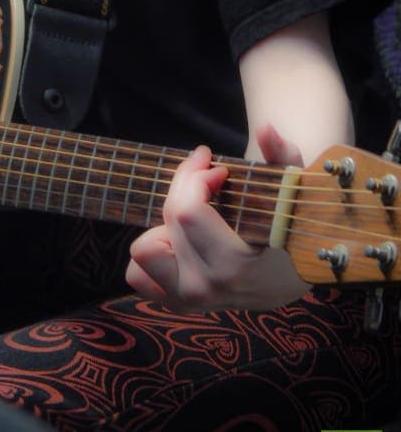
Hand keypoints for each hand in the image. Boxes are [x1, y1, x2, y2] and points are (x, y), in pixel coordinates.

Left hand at [125, 125, 310, 311]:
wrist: (289, 278)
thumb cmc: (291, 230)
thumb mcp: (293, 193)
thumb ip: (283, 158)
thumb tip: (265, 128)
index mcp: (233, 266)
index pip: (187, 210)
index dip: (196, 178)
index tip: (218, 168)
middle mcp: (204, 288)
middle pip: (170, 218)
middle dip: (186, 187)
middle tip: (209, 178)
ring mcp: (186, 300)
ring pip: (144, 248)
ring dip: (166, 226)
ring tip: (197, 221)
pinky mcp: (173, 303)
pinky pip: (137, 275)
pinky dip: (154, 253)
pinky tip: (181, 241)